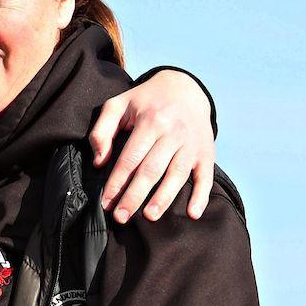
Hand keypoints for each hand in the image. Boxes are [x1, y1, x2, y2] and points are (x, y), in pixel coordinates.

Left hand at [89, 70, 214, 223]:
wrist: (185, 88)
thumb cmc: (144, 101)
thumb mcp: (117, 105)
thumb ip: (102, 131)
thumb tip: (99, 162)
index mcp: (150, 121)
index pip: (129, 158)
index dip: (117, 182)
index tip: (106, 202)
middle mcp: (173, 133)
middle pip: (151, 170)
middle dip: (135, 196)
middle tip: (121, 216)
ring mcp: (192, 144)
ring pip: (176, 175)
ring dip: (163, 198)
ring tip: (149, 217)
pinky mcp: (206, 153)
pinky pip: (205, 176)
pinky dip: (201, 196)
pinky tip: (192, 213)